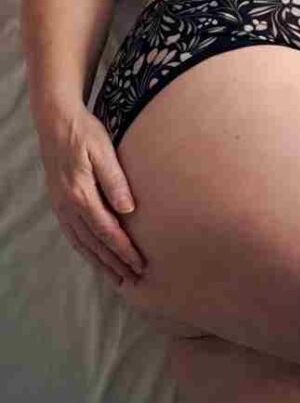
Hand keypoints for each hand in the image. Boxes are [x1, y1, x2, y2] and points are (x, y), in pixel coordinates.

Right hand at [37, 104, 146, 287]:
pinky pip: (73, 235)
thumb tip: (128, 209)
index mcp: (81, 195)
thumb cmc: (84, 133)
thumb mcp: (103, 151)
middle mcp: (68, 206)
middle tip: (133, 280)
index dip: (124, 250)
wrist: (56, 122)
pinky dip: (86, 251)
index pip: (107, 231)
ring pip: (82, 244)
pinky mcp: (59, 203)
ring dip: (100, 263)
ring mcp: (61, 207)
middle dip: (114, 264)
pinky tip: (95, 256)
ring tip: (117, 278)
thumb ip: (115, 180)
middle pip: (94, 244)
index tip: (140, 264)